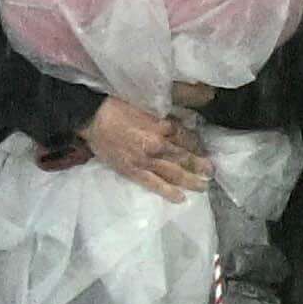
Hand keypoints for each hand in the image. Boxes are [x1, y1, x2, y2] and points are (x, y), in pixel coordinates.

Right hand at [82, 94, 207, 200]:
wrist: (91, 119)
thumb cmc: (118, 108)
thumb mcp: (147, 105)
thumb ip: (165, 116)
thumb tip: (182, 123)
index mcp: (163, 127)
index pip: (188, 139)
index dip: (197, 145)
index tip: (203, 150)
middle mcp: (158, 146)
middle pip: (185, 158)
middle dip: (200, 166)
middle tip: (211, 172)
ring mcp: (146, 161)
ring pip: (174, 174)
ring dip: (191, 181)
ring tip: (203, 186)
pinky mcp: (132, 171)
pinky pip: (154, 184)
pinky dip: (168, 192)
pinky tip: (180, 198)